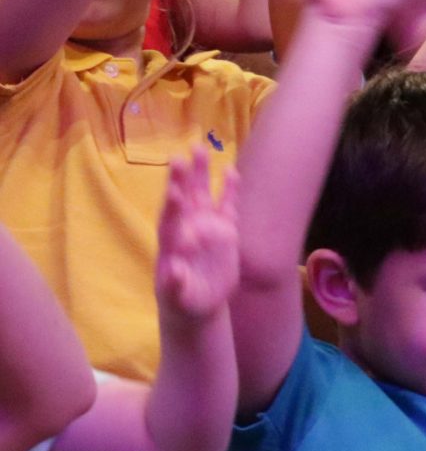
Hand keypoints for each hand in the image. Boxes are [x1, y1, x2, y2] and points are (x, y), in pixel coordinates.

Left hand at [154, 148, 239, 324]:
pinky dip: (229, 190)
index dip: (172, 205)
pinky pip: (226, 206)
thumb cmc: (182, 300)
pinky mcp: (224, 231)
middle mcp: (186, 228)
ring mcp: (205, 227)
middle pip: (182, 198)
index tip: (174, 190)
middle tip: (179, 157)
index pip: (170, 219)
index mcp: (172, 242)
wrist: (198, 302)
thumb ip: (175, 283)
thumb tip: (173, 270)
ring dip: (200, 173)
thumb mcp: (177, 297)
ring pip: (202, 194)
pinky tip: (231, 171)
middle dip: (181, 178)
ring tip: (199, 148)